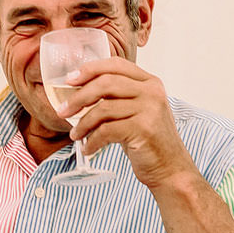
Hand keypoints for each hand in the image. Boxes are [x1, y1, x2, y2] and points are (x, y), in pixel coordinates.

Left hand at [54, 56, 194, 189]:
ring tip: (75, 135)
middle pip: (105, 83)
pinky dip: (92, 141)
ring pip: (103, 109)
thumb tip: (77, 88)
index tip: (69, 80)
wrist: (170, 167)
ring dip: (82, 123)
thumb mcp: (136, 110)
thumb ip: (117, 95)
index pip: (116, 64)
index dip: (89, 69)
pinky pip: (106, 131)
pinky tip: (88, 148)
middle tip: (62, 110)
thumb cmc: (147, 139)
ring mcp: (149, 110)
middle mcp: (152, 92)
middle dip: (78, 97)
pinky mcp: (143, 130)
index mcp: (150, 82)